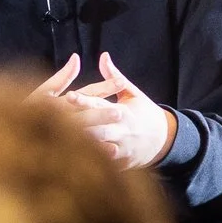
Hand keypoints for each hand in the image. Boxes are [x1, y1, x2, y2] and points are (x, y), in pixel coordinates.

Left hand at [43, 52, 176, 169]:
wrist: (164, 140)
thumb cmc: (144, 113)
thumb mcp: (132, 94)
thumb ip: (114, 77)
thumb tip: (102, 56)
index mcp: (123, 111)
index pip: (100, 105)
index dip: (84, 101)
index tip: (69, 96)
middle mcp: (122, 131)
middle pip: (99, 129)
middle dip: (81, 126)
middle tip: (57, 122)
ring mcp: (122, 149)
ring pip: (100, 149)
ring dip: (84, 148)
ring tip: (62, 144)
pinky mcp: (122, 164)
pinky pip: (106, 166)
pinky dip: (93, 166)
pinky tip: (74, 165)